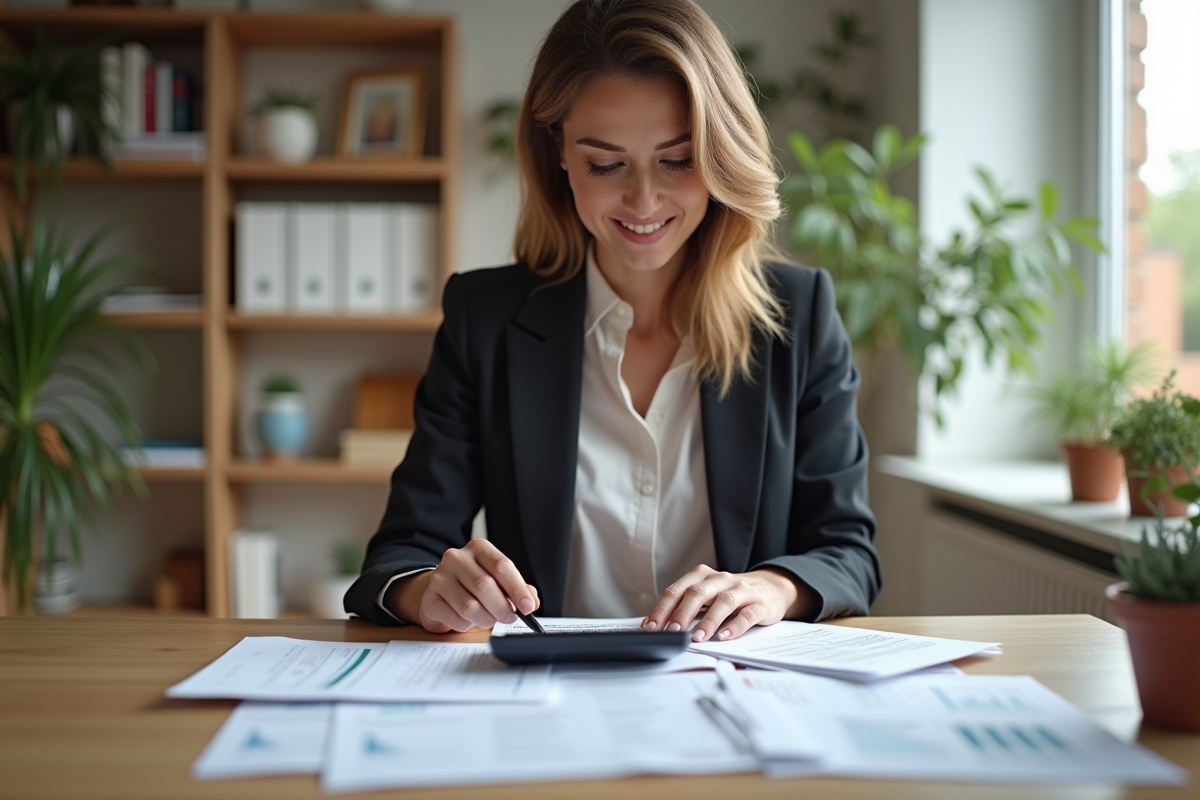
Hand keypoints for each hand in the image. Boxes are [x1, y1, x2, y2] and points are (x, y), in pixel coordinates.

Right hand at [385, 539, 539, 632]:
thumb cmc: (472, 587)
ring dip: (485, 619)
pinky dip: (466, 625)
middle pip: (485, 586)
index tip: (528, 606)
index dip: (518, 588)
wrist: (439, 593)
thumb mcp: (497, 581)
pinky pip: (455, 618)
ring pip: (469, 606)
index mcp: (478, 548)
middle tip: (510, 618)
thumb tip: (531, 599)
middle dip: (502, 608)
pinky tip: (467, 620)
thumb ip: (516, 588)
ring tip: (489, 620)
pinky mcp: (430, 599)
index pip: (501, 566)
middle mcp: (456, 558)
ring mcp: (440, 577)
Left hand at [641, 565, 814, 641]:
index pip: (677, 590)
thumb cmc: (731, 595)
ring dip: (708, 621)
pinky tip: (725, 637)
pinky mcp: (760, 604)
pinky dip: (735, 626)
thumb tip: (659, 626)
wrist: (772, 587)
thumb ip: (686, 606)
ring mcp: (741, 590)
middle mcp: (721, 579)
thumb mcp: (708, 596)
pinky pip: (747, 614)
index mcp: (702, 576)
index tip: (651, 626)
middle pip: (698, 593)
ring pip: (723, 602)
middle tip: (671, 632)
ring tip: (697, 638)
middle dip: (682, 613)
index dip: (662, 608)